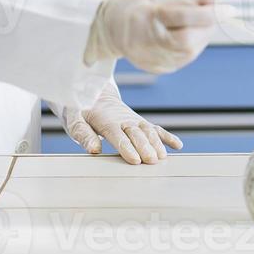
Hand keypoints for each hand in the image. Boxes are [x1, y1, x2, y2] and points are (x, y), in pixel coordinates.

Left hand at [62, 84, 181, 164]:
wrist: (94, 91)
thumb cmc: (81, 109)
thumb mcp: (75, 120)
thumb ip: (83, 135)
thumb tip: (94, 150)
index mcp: (106, 120)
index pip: (118, 136)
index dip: (127, 148)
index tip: (135, 160)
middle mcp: (123, 120)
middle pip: (136, 134)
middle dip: (145, 147)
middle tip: (152, 161)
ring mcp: (134, 120)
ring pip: (148, 130)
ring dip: (157, 143)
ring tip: (162, 157)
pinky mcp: (140, 122)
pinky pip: (155, 128)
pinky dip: (167, 136)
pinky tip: (178, 145)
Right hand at [84, 0, 220, 72]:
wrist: (112, 28)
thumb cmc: (142, 7)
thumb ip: (193, 0)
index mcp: (149, 17)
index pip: (186, 17)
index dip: (210, 13)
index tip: (229, 8)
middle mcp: (148, 41)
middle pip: (189, 38)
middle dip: (207, 26)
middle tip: (213, 14)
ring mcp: (152, 58)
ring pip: (190, 51)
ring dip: (202, 37)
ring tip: (198, 24)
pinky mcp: (157, 68)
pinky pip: (184, 59)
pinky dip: (192, 46)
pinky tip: (187, 36)